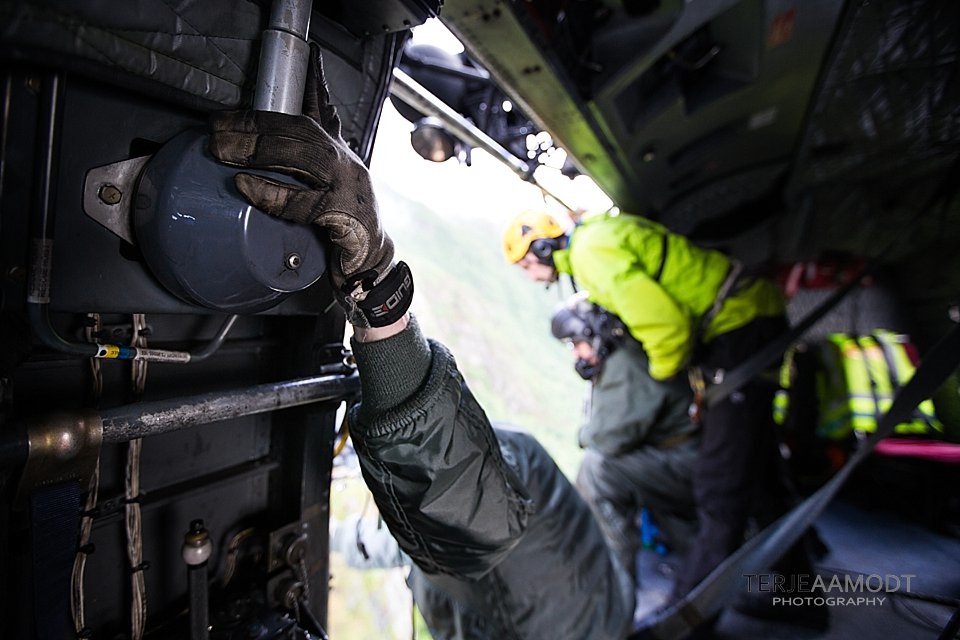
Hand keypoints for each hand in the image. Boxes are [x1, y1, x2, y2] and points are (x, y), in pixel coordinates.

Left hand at [208, 43, 411, 326]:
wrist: (372, 263)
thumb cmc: (342, 226)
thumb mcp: (323, 187)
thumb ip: (299, 168)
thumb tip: (256, 152)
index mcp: (339, 155)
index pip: (324, 112)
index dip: (314, 85)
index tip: (307, 60)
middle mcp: (346, 164)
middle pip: (301, 130)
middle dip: (256, 124)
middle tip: (216, 127)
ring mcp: (347, 187)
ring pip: (303, 156)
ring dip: (258, 149)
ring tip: (222, 149)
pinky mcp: (343, 215)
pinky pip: (304, 201)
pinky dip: (272, 192)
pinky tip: (246, 186)